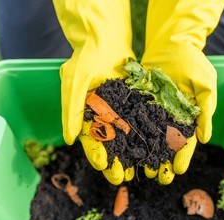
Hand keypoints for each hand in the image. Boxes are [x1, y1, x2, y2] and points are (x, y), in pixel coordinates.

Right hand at [53, 0, 135, 184]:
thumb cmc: (84, 60)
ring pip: (127, 139)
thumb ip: (71, 112)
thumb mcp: (74, 83)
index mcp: (85, 117)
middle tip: (122, 178)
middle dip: (115, 162)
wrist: (103, 39)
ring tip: (139, 171)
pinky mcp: (134, 106)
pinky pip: (141, 123)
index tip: (103, 166)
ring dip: (133, 155)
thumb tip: (68, 140)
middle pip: (110, 146)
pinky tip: (155, 149)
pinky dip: (148, 137)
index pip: (89, 141)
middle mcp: (102, 118)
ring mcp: (119, 113)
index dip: (95, 154)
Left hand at [141, 0, 223, 183]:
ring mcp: (153, 113)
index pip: (186, 141)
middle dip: (162, 162)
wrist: (172, 43)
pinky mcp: (138, 104)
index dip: (183, 156)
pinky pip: (133, 121)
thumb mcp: (205, 84)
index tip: (178, 170)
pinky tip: (124, 149)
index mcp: (187, 118)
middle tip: (156, 177)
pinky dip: (129, 135)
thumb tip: (205, 138)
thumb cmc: (192, 62)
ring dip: (144, 155)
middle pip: (165, 145)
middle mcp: (169, 119)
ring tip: (139, 170)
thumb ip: (206, 110)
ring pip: (147, 138)